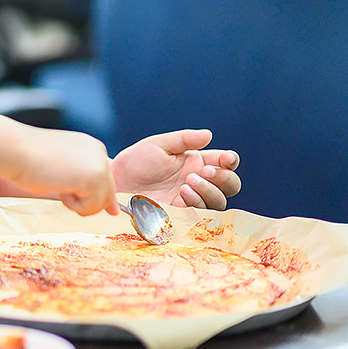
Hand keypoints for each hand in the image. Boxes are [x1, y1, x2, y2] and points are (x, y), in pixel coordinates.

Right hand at [9, 126, 118, 216]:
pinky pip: (91, 208)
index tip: (87, 200)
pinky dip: (73, 205)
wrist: (14, 150)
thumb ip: (86, 181)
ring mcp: (100, 165)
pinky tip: (58, 186)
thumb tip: (113, 210)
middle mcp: (99, 153)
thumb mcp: (63, 167)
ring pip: (100, 204)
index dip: (94, 195)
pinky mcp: (95, 178)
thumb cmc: (28, 158)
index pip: (104, 180)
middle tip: (58, 184)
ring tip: (57, 183)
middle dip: (84, 199)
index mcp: (91, 147)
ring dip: (77, 203)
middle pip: (106, 194)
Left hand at [112, 129, 240, 209]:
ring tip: (187, 182)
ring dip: (209, 190)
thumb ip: (184, 139)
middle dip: (224, 178)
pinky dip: (198, 202)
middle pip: (230, 184)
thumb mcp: (158, 145)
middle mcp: (199, 181)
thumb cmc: (136, 162)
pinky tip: (183, 193)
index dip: (231, 161)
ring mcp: (192, 199)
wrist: (117, 183)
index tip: (226, 159)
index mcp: (196, 162)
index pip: (225, 163)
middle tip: (205, 172)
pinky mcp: (184, 214)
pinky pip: (203, 213)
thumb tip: (209, 135)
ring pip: (219, 200)